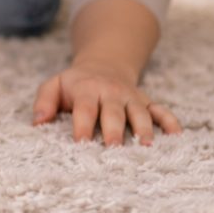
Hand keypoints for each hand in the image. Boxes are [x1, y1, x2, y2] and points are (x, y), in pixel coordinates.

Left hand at [33, 62, 180, 146]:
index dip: (83, 125)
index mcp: (87, 89)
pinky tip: (177, 136)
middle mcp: (111, 92)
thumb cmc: (75, 83)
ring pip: (139, 112)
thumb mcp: (54, 85)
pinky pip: (160, 110)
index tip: (82, 143)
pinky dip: (169, 122)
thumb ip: (44, 101)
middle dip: (114, 130)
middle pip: (113, 112)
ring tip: (147, 146)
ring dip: (144, 128)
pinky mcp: (146, 101)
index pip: (85, 108)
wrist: (104, 63)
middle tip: (114, 149)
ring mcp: (131, 97)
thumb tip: (36, 122)